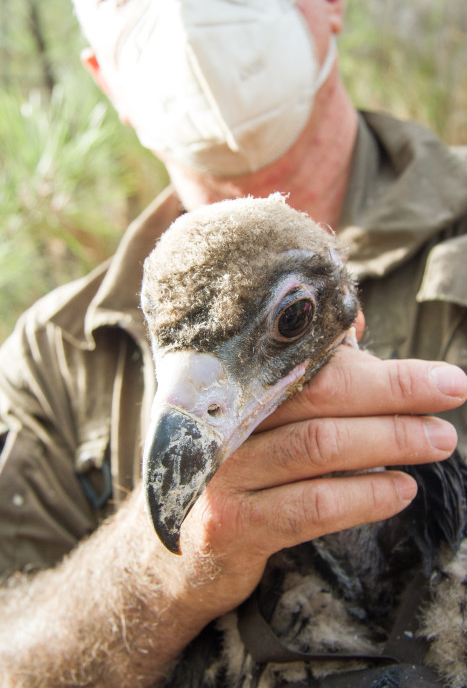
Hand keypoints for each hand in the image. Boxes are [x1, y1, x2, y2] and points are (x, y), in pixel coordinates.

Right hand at [171, 346, 466, 623]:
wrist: (182, 546)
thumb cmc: (240, 466)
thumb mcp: (265, 415)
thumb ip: (307, 374)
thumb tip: (359, 324)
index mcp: (235, 382)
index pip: (318, 365)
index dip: (386, 371)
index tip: (445, 378)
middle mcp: (224, 418)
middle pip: (320, 397)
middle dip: (395, 398)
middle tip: (451, 401)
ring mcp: (224, 473)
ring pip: (319, 446)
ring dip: (390, 442)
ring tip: (437, 443)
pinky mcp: (231, 525)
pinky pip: (310, 506)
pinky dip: (364, 496)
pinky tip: (400, 490)